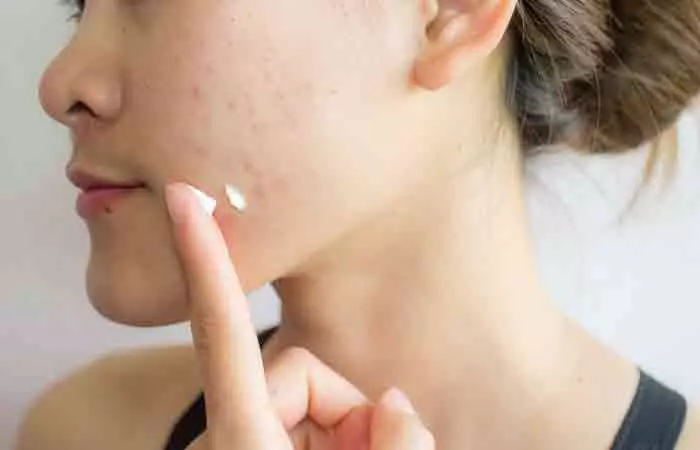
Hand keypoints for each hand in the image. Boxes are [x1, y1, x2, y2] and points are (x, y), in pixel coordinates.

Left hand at [164, 182, 435, 449]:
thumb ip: (398, 444)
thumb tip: (395, 402)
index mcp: (241, 441)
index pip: (223, 327)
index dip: (205, 256)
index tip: (182, 198)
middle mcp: (228, 434)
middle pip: (299, 366)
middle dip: (342, 408)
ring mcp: (237, 441)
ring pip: (309, 389)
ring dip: (343, 429)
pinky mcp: (250, 446)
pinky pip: (304, 412)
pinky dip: (331, 436)